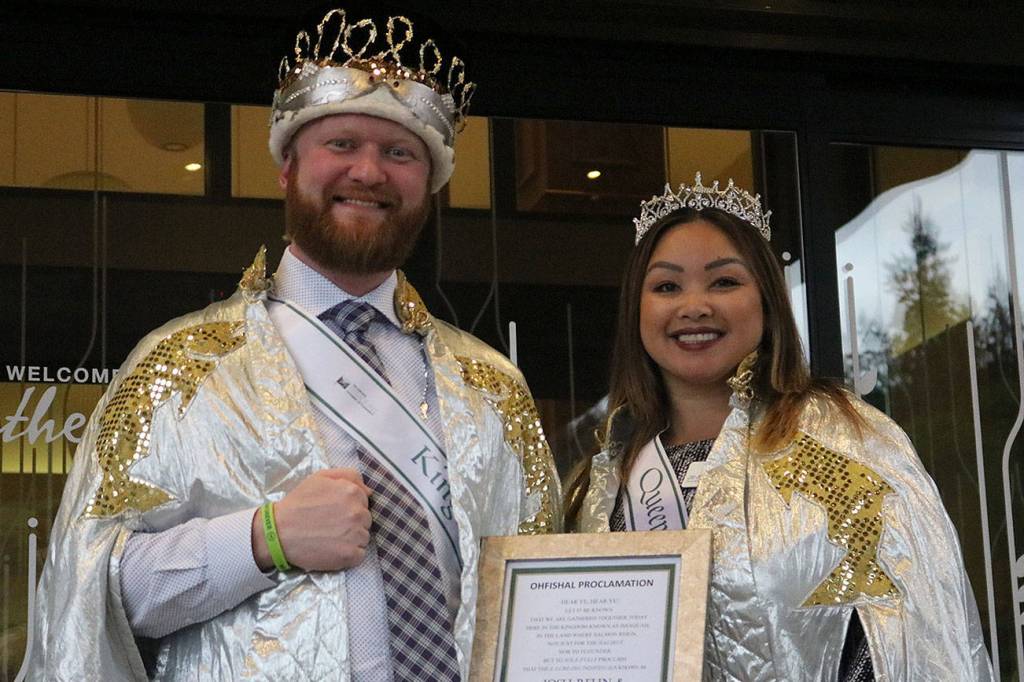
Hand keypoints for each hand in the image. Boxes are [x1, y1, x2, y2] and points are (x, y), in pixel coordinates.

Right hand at [251, 468, 371, 571]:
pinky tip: (333, 549)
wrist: (278, 531)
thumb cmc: (298, 503)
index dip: (349, 507)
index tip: (334, 512)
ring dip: (351, 539)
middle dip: (351, 522)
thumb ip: (348, 476)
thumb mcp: (320, 477)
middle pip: (365, 520)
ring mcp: (355, 535)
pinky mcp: (350, 555)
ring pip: (363, 537)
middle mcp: (358, 513)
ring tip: (330, 537)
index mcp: (352, 492)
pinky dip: (349, 555)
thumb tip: (368, 491)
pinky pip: (359, 555)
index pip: (363, 501)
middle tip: (330, 525)